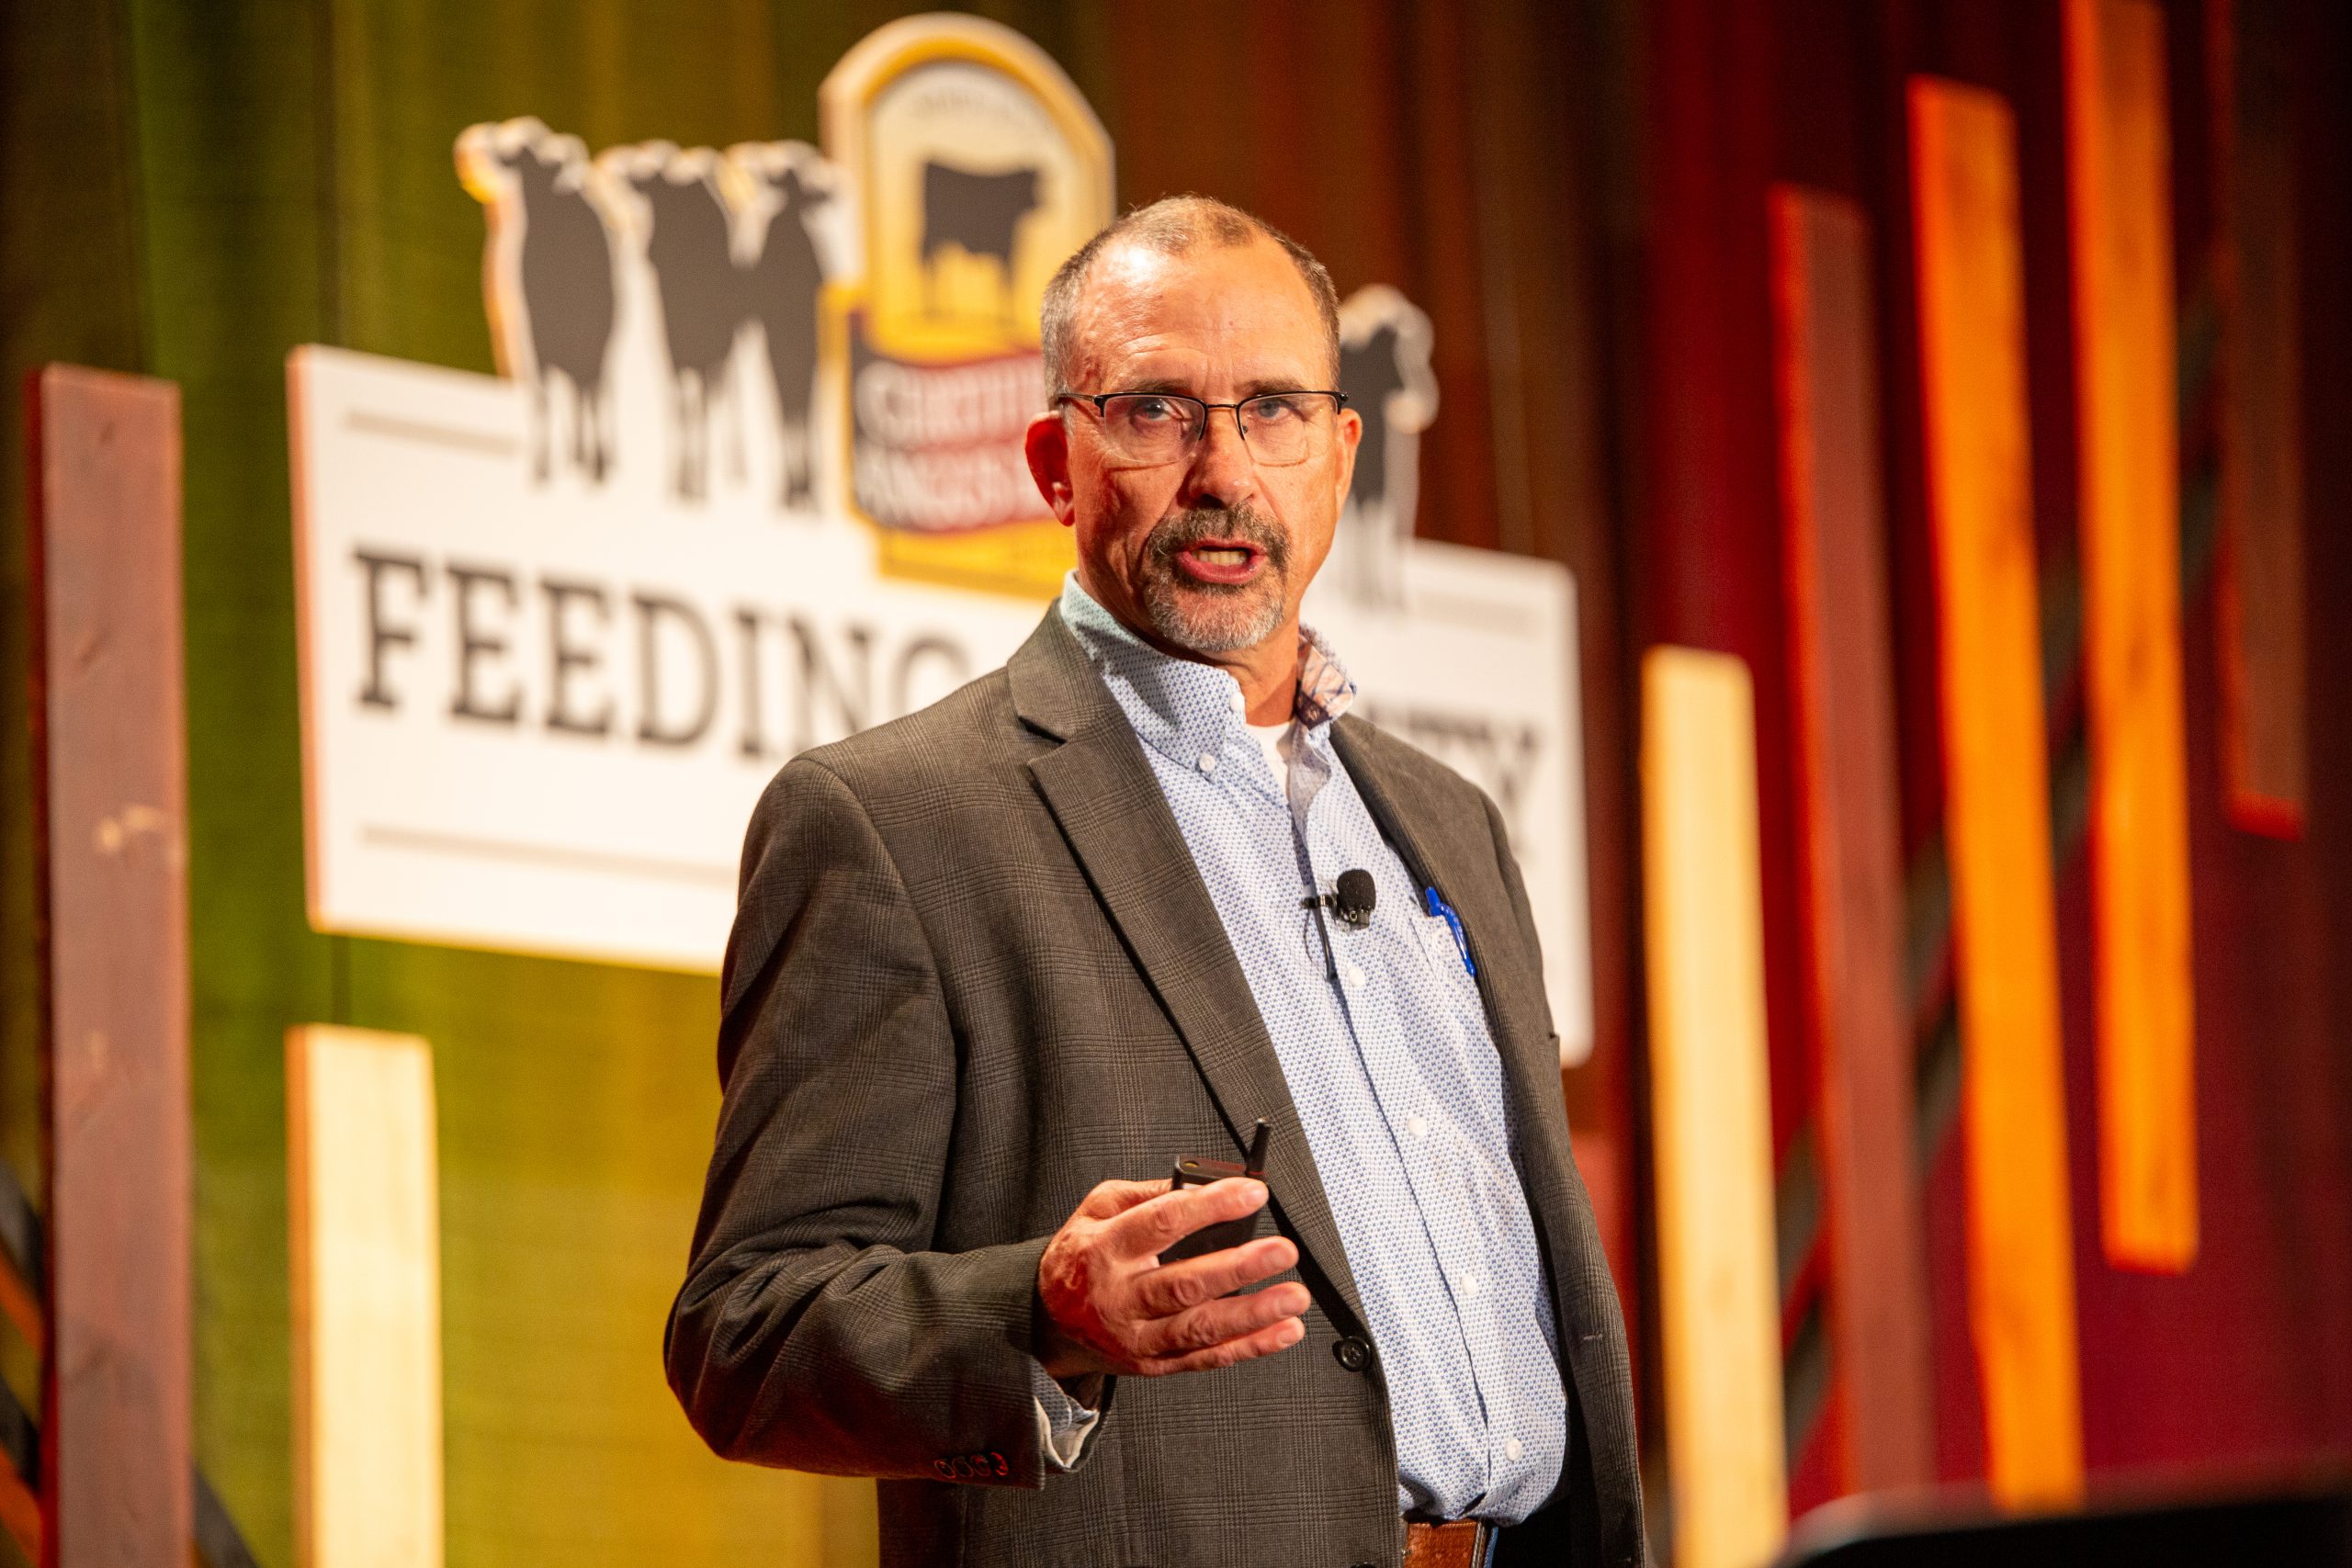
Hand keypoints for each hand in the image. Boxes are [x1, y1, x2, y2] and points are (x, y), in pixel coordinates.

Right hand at [1034, 1177, 1310, 1378]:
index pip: (1163, 1223)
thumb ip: (1144, 1194)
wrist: (1047, 1322)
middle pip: (1186, 1282)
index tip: (1252, 1193)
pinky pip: (1206, 1358)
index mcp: (1106, 1248)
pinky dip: (1249, 1346)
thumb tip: (1196, 1185)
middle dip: (1240, 1267)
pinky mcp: (1153, 1363)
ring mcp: (1138, 1335)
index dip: (1211, 1206)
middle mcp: (1122, 1295)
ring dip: (1253, 1314)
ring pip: (1201, 1327)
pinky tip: (1281, 1331)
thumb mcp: (1094, 1210)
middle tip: (1281, 1250)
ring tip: (1292, 1297)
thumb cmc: (1078, 1259)